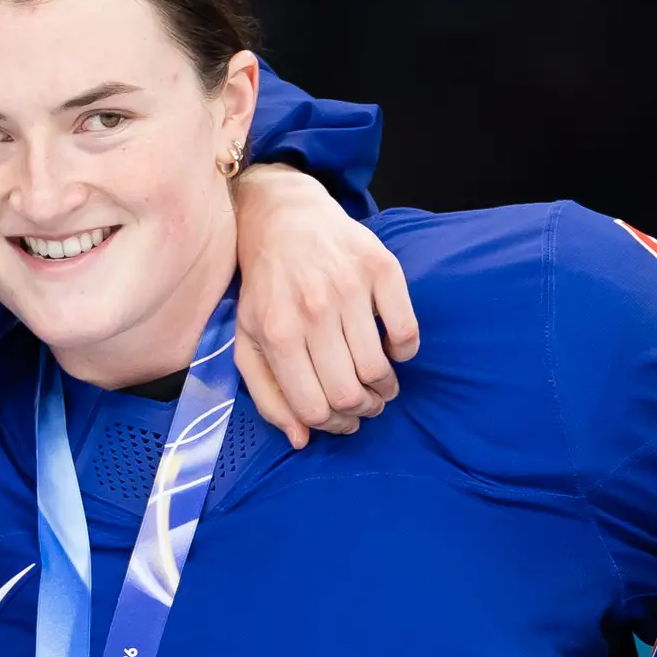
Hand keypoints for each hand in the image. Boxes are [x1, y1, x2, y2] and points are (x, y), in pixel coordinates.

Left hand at [228, 167, 420, 447]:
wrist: (284, 218)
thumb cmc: (266, 288)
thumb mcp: (249, 339)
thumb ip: (268, 394)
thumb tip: (300, 438)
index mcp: (276, 333)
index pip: (313, 407)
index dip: (334, 426)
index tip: (343, 421)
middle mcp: (311, 311)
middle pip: (349, 393)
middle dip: (363, 411)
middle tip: (366, 405)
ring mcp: (347, 288)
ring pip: (379, 368)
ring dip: (386, 388)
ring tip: (381, 383)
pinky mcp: (379, 268)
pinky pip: (407, 331)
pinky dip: (405, 351)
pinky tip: (392, 348)